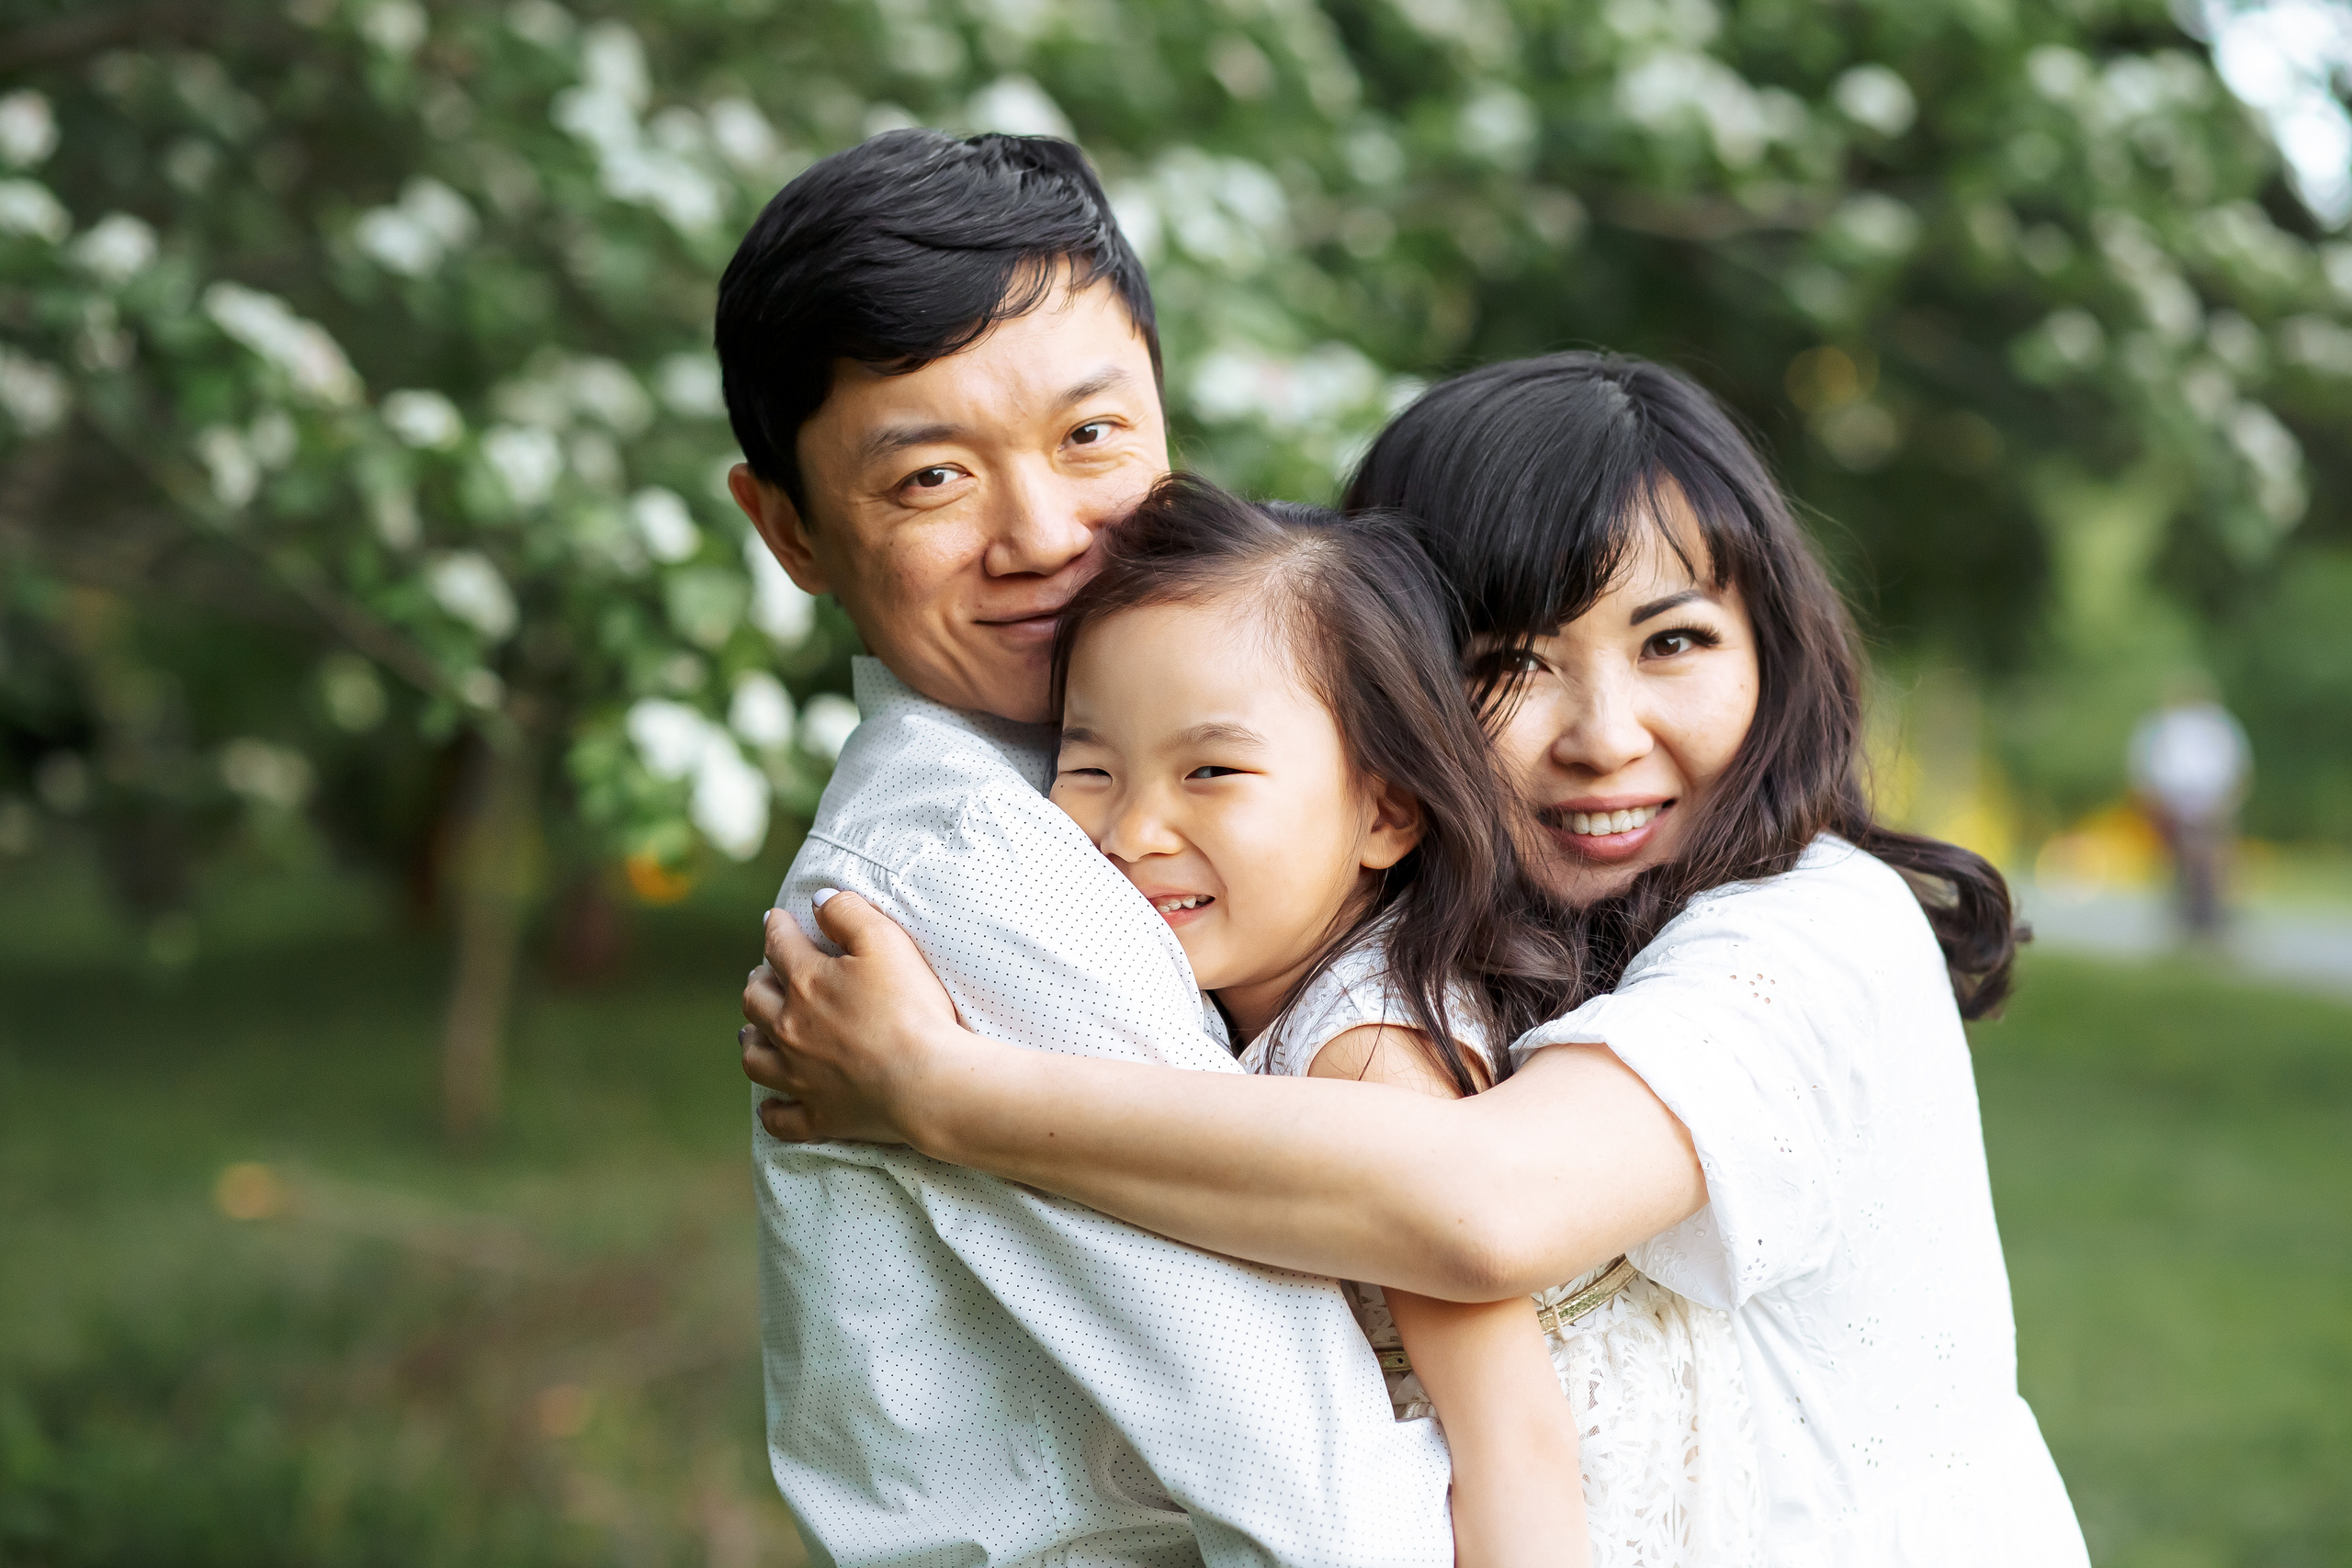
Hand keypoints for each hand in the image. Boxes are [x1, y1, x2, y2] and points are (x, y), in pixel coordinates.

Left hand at [740, 891, 971, 1146]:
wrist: (927, 1081)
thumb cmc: (911, 1007)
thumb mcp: (886, 941)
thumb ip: (848, 912)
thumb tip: (818, 899)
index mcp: (805, 983)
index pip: (778, 946)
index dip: (776, 927)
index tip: (775, 919)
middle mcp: (789, 1029)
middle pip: (754, 1000)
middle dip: (757, 981)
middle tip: (764, 974)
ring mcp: (800, 1076)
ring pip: (755, 1058)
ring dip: (751, 1040)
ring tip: (754, 1031)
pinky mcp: (819, 1115)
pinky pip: (780, 1118)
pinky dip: (772, 1109)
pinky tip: (770, 1103)